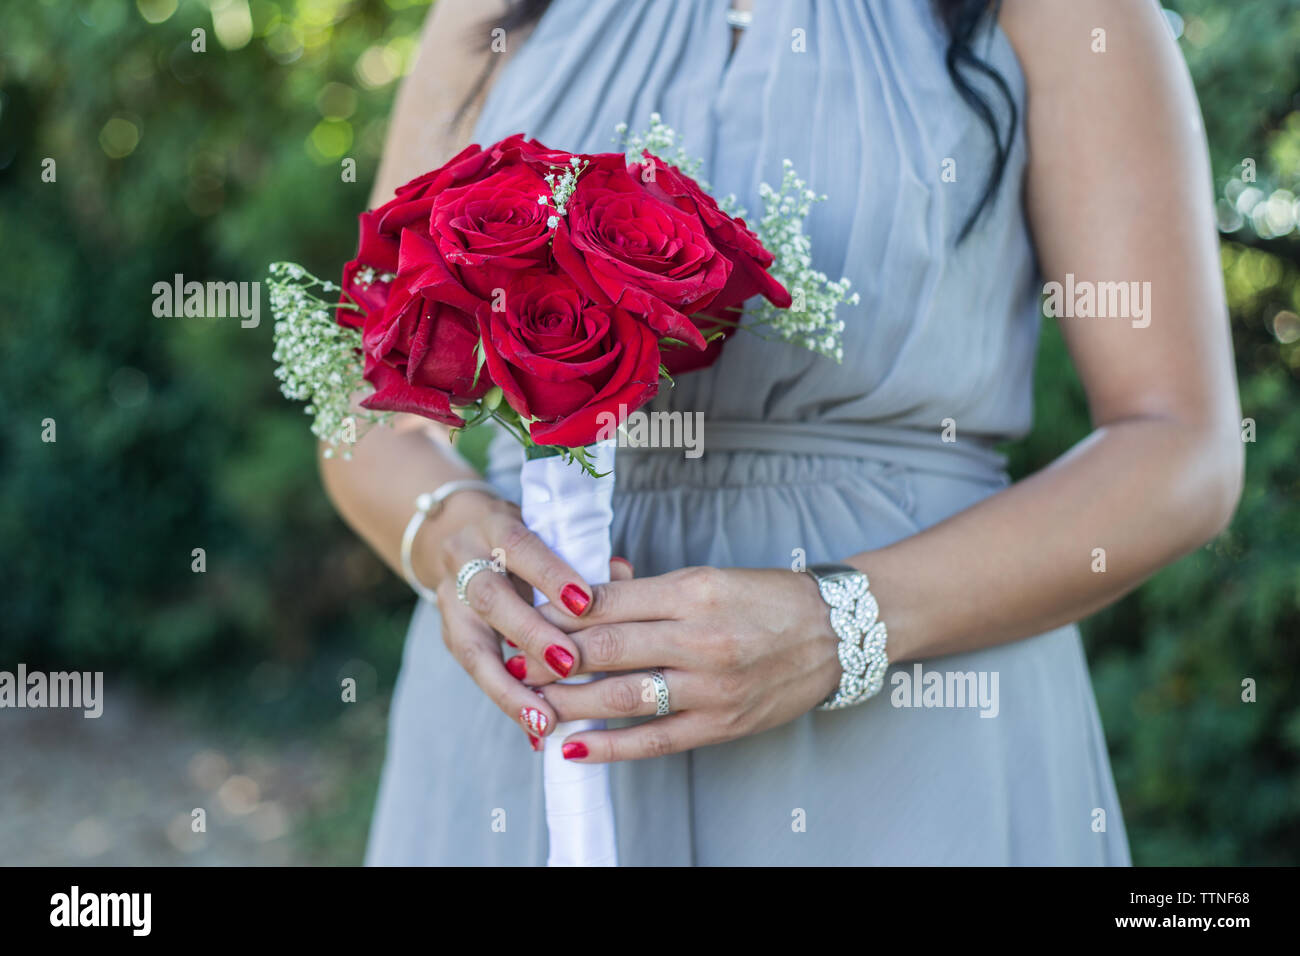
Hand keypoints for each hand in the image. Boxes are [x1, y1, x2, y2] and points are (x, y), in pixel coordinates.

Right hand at [422, 490, 629, 746]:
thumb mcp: (548, 534)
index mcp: (493, 527)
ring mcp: (449, 601)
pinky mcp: (448, 635)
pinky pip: (477, 674)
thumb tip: (621, 574)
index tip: (584, 602)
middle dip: (530, 635)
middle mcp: (463, 563)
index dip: (550, 575)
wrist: (459, 535)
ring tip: (545, 720)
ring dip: (512, 687)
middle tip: (568, 664)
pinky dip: (509, 702)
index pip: (520, 547)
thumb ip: (583, 555)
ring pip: (473, 647)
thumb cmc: (525, 540)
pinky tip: (536, 731)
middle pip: (491, 600)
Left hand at [530, 567, 842, 761]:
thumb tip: (587, 594)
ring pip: (621, 697)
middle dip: (549, 657)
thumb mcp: (708, 577)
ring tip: (527, 701)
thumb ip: (647, 589)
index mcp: (693, 592)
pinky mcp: (720, 725)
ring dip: (566, 701)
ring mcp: (711, 688)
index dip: (558, 613)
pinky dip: (609, 746)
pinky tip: (572, 746)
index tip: (524, 616)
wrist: (836, 633)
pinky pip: (654, 740)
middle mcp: (700, 639)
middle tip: (509, 659)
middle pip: (606, 649)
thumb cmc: (767, 598)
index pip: (608, 602)